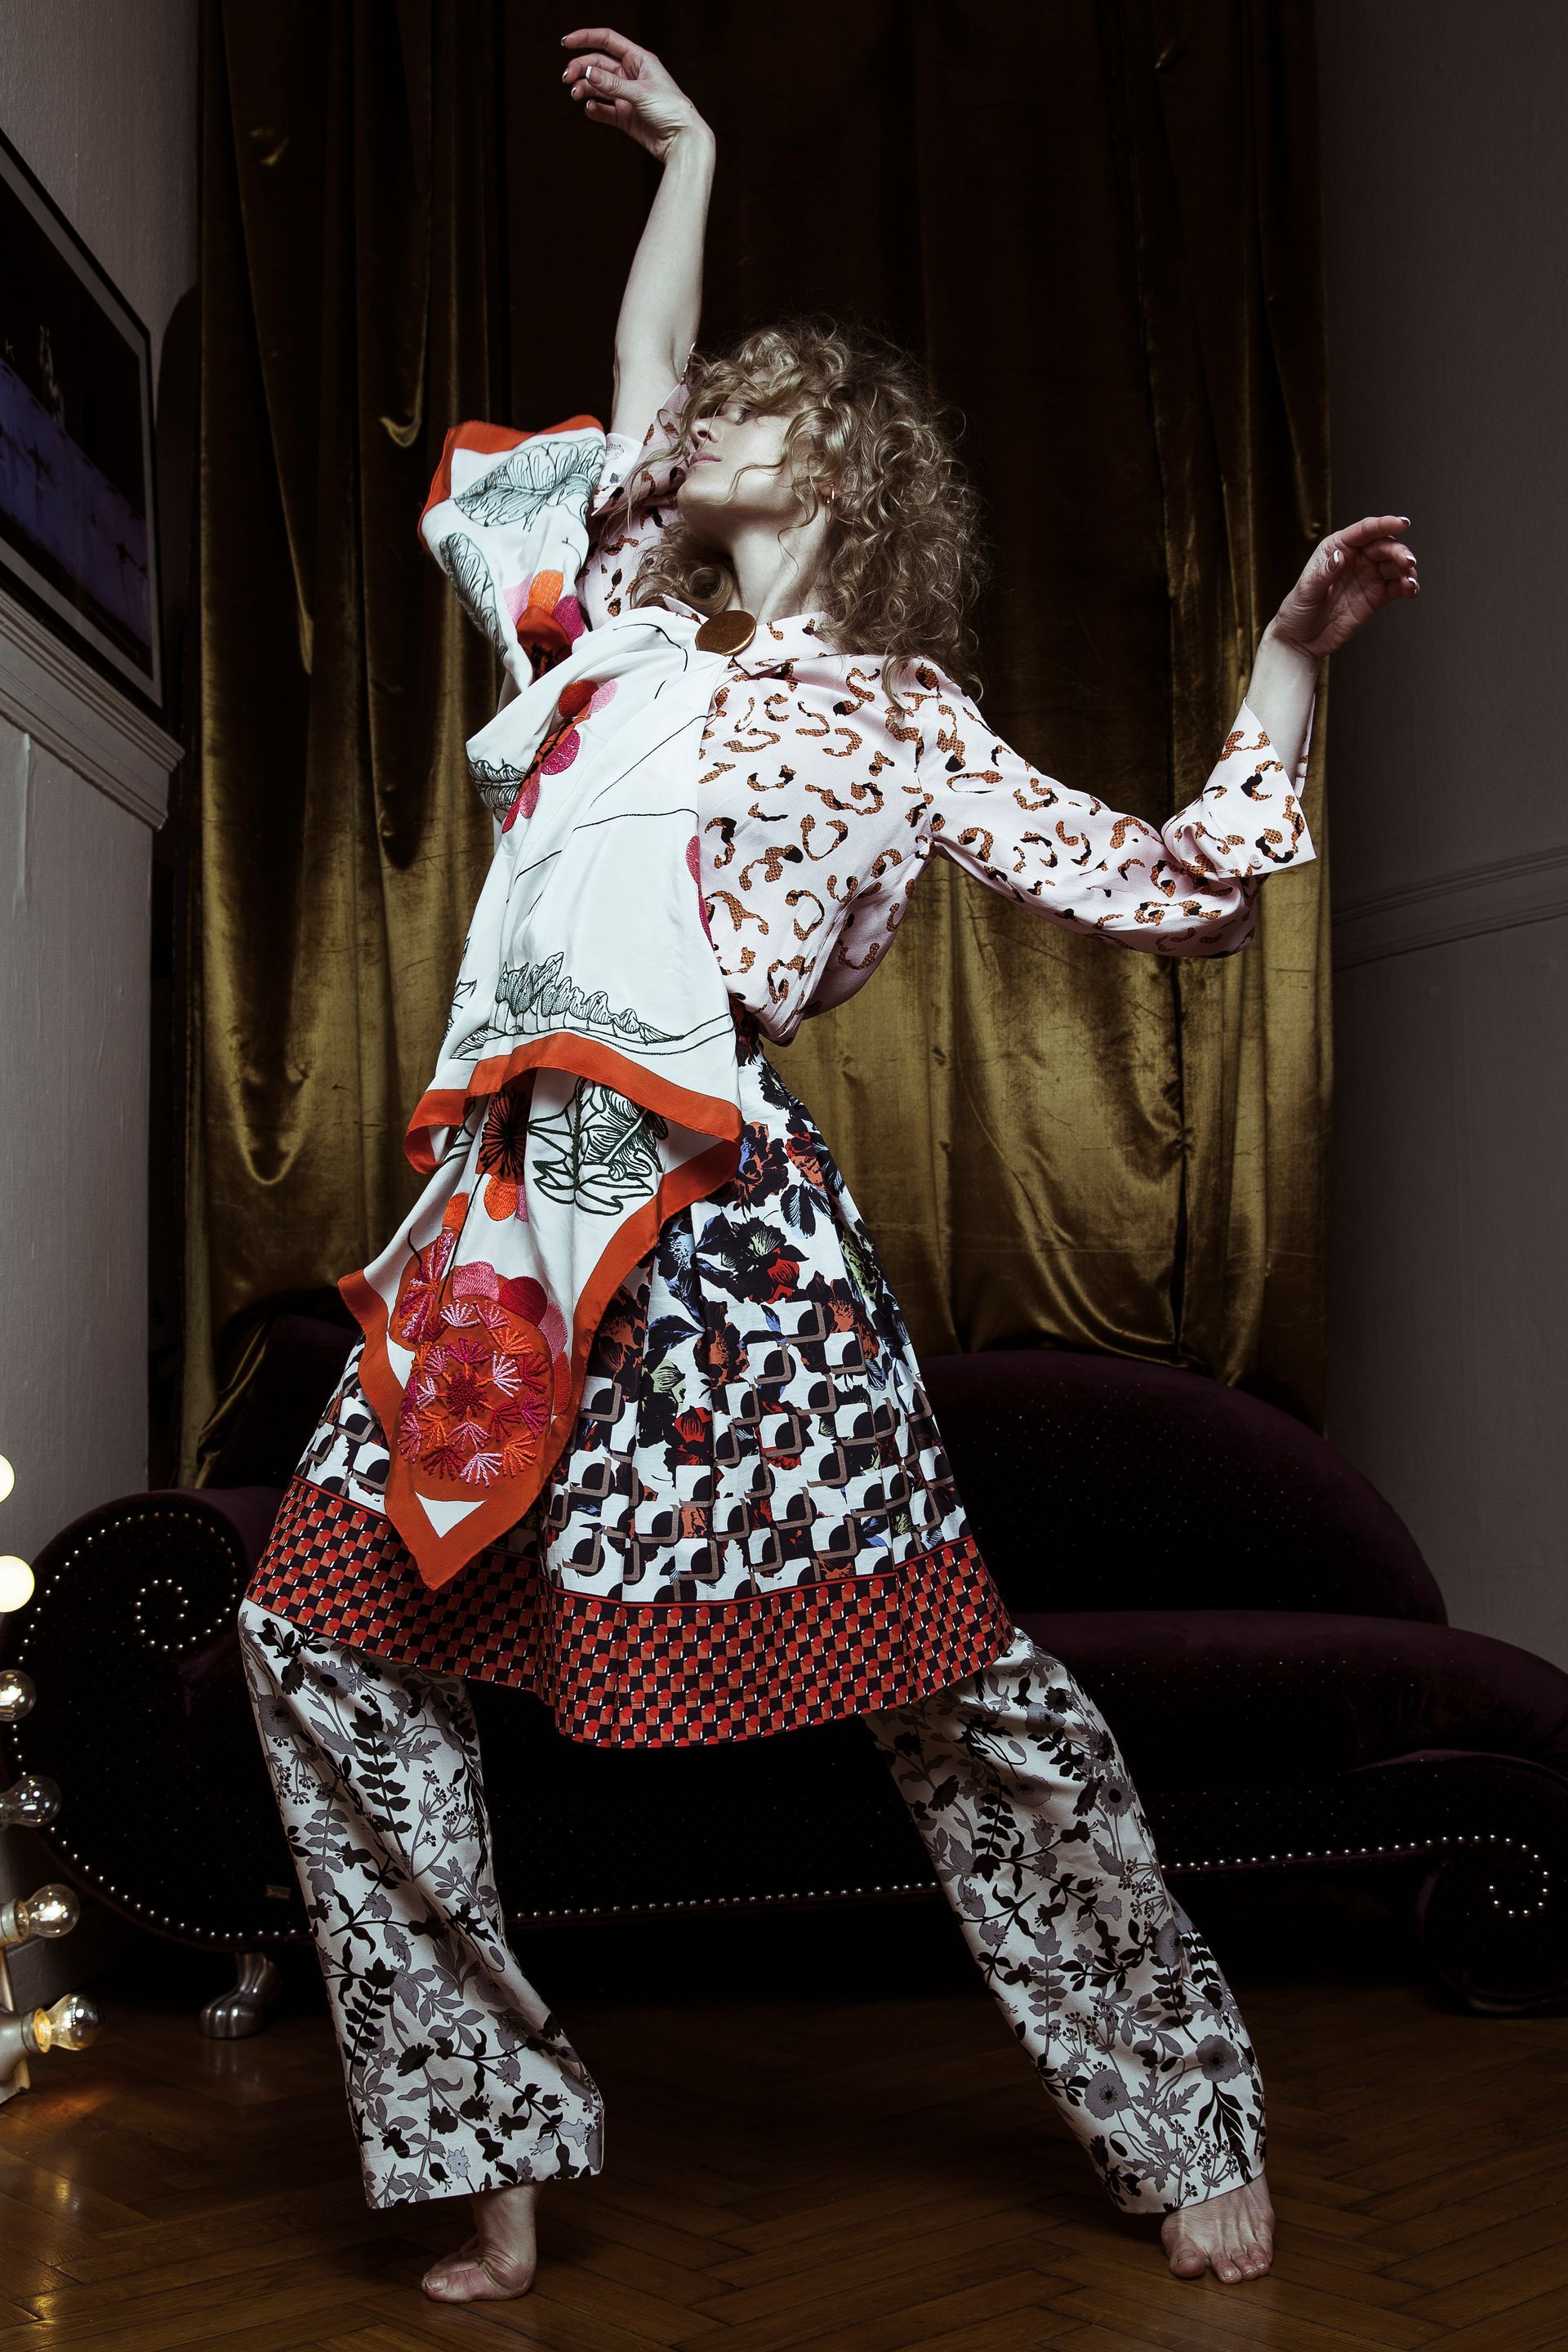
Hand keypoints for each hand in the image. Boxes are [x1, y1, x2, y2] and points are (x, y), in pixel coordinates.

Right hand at [561, 27, 707, 159]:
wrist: (683, 141)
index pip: (608, 41)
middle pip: (599, 65)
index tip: (566, 43)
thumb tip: (588, 73)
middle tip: (566, 78)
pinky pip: (604, 109)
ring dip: (584, 89)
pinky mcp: (626, 117)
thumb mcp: (641, 93)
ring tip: (575, 95)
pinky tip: (589, 109)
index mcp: (639, 60)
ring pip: (599, 87)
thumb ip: (613, 84)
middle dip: (581, 69)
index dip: (586, 38)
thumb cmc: (671, 110)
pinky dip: (594, 109)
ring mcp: (628, 96)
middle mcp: (632, 75)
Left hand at [1268, 515, 1420, 660]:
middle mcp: (1355, 558)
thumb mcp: (1306, 591)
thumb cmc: (1297, 611)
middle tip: (1408, 562)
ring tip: (1410, 580)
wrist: (1301, 641)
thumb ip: (1324, 573)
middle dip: (1399, 551)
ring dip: (1407, 569)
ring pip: (1394, 565)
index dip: (1384, 524)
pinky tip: (1411, 590)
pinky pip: (1397, 587)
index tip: (1403, 523)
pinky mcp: (1376, 597)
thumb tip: (1341, 555)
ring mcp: (1368, 577)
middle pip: (1384, 546)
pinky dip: (1408, 586)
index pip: (1364, 531)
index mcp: (1336, 548)